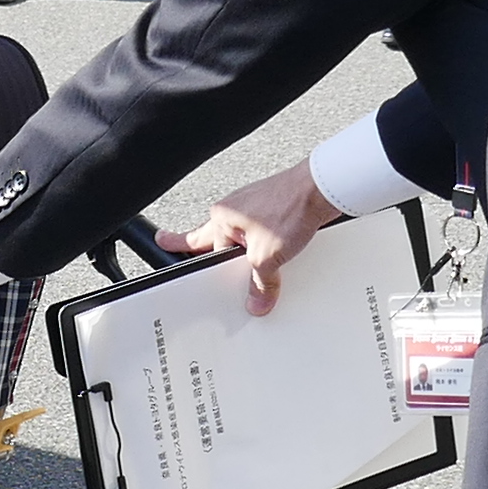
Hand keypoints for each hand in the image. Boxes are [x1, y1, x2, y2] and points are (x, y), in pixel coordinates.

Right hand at [187, 162, 340, 310]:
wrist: (320, 189)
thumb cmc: (290, 208)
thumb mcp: (267, 257)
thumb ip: (259, 283)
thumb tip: (257, 299)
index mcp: (221, 218)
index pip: (202, 250)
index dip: (199, 266)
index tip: (166, 249)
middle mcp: (233, 209)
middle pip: (216, 240)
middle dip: (216, 255)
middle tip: (194, 256)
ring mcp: (252, 206)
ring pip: (242, 237)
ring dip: (248, 252)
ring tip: (259, 266)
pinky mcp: (272, 208)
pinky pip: (261, 232)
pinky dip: (267, 244)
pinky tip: (279, 252)